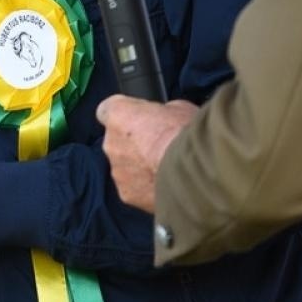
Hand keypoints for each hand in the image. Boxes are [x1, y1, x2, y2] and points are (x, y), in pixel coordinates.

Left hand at [97, 95, 198, 212]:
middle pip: (117, 142)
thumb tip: (164, 118)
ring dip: (141, 168)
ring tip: (168, 169)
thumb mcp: (178, 107)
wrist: (195, 170)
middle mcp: (111, 143)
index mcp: (118, 115)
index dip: (124, 115)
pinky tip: (168, 185)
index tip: (139, 119)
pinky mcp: (127, 194)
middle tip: (160, 147)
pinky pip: (135, 189)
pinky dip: (147, 188)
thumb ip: (161, 112)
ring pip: (125, 168)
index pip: (107, 111)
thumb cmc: (185, 133)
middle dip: (135, 145)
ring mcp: (117, 171)